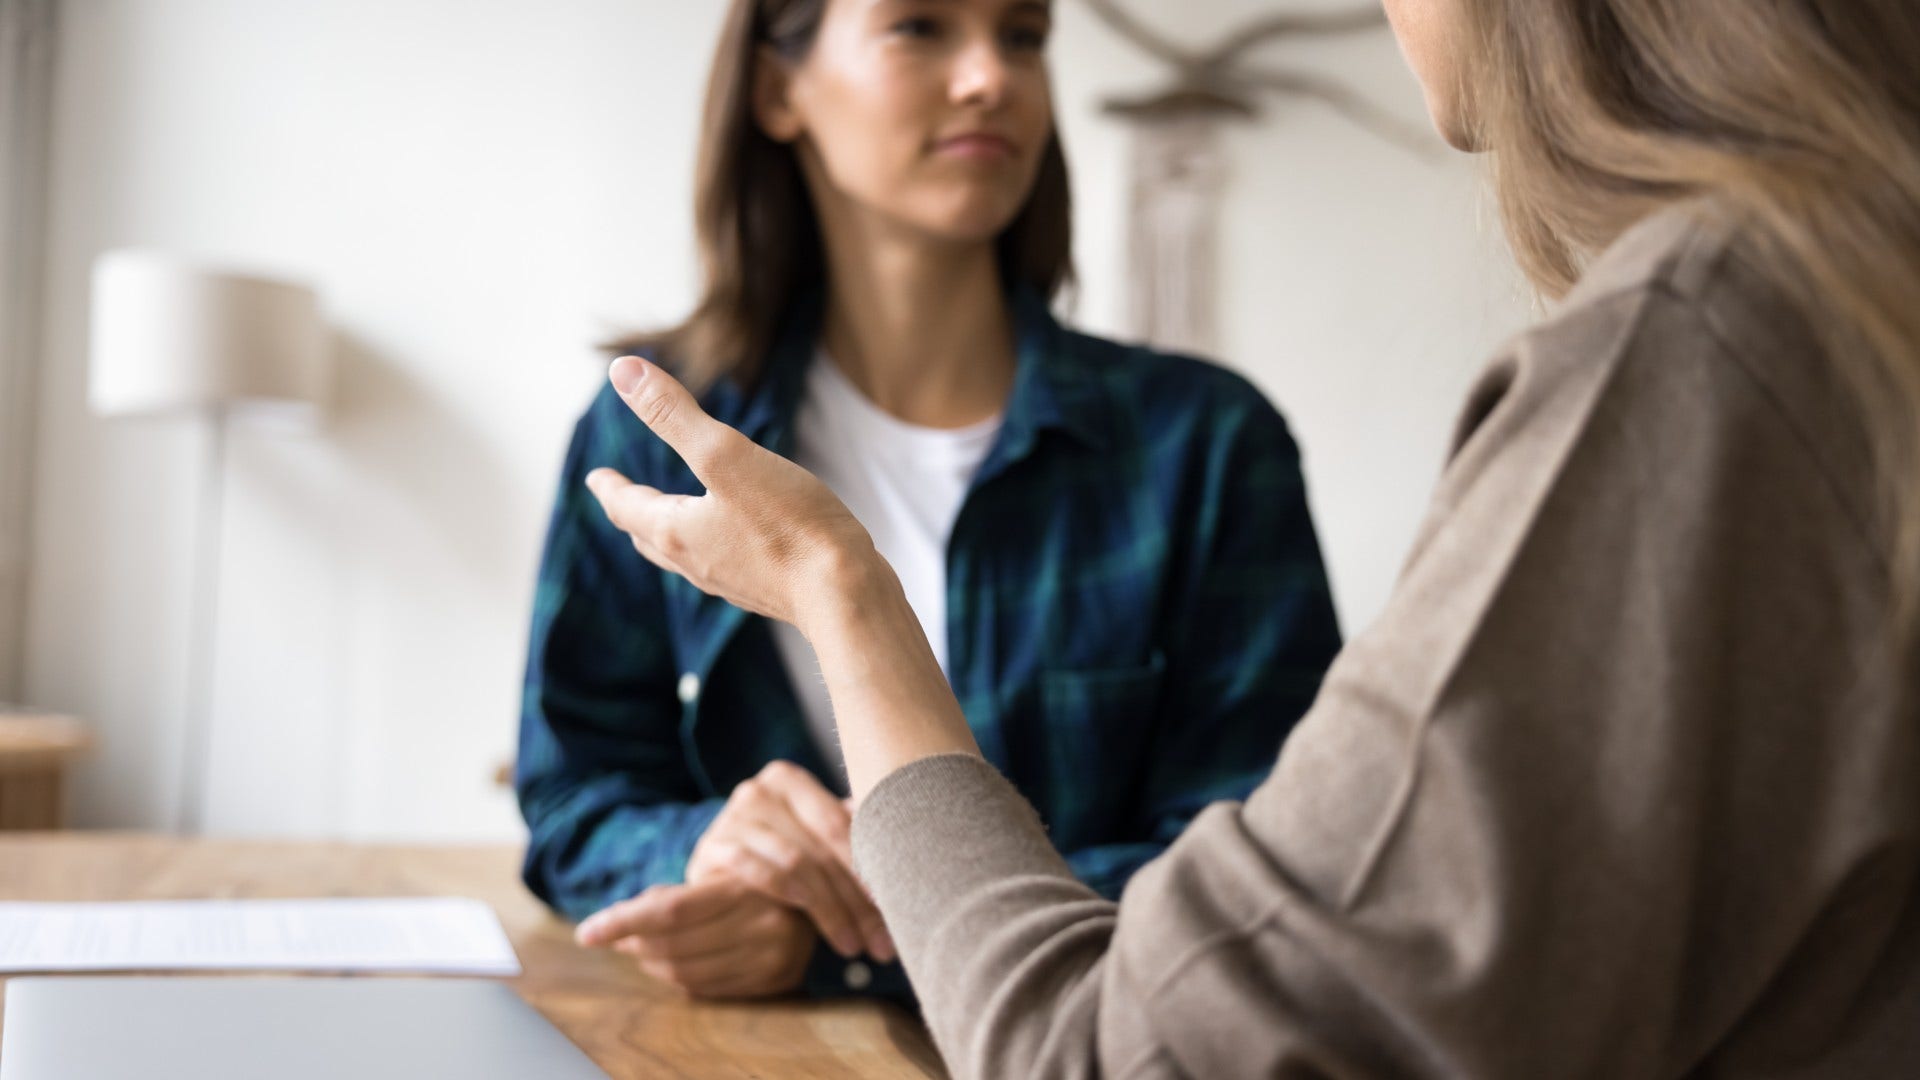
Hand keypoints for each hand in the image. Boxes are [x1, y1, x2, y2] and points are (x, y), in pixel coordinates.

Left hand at [576, 878, 813, 999]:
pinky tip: (670, 961)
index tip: (587, 932)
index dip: (624, 921)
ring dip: (650, 961)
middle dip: (632, 942)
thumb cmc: (767, 879)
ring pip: (683, 971)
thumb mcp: (730, 869)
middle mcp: (761, 925)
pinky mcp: (771, 982)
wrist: (833, 902)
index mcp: (746, 887)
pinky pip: (705, 988)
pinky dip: (676, 977)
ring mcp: (768, 959)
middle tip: (614, 933)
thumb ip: (683, 890)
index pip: (670, 910)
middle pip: (671, 946)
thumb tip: (631, 913)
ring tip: (639, 946)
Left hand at [584, 355, 877, 637]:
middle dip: (634, 515)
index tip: (596, 478)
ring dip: (670, 535)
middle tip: (623, 500)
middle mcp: (698, 562)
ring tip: (671, 522)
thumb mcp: (726, 455)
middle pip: (650, 537)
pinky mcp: (771, 589)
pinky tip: (738, 540)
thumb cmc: (789, 526)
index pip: (626, 507)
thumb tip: (623, 370)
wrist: (846, 596)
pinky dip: (715, 546)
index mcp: (677, 531)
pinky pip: (729, 565)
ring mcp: (735, 581)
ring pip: (688, 556)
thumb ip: (674, 414)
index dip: (608, 487)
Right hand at [688, 761, 893, 962]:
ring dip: (830, 912)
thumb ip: (855, 841)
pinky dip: (788, 899)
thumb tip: (914, 871)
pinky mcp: (712, 848)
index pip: (840, 824)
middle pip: (822, 848)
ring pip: (797, 865)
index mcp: (791, 779)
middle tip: (881, 942)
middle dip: (856, 900)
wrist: (717, 873)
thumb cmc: (782, 853)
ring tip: (853, 946)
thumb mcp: (817, 843)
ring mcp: (733, 817)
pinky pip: (757, 874)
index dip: (869, 865)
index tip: (897, 903)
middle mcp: (760, 790)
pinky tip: (807, 930)